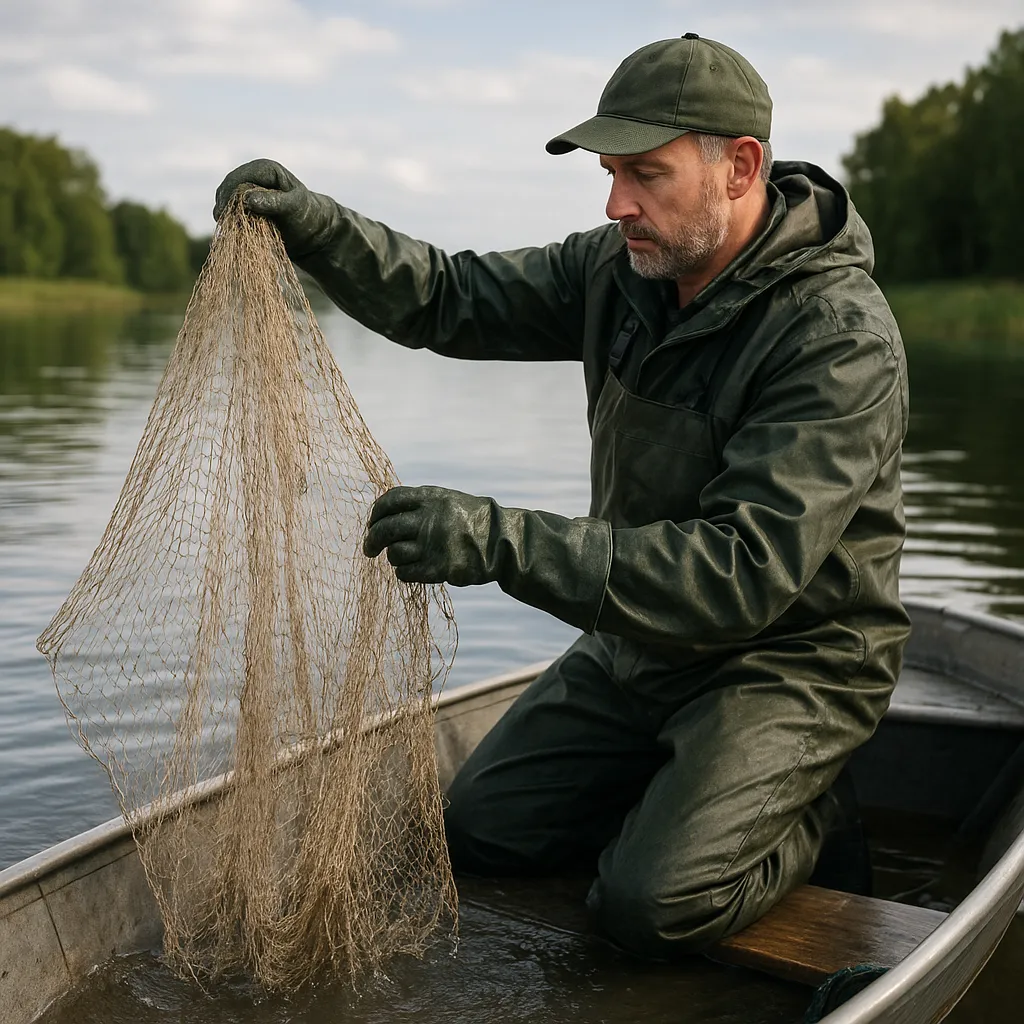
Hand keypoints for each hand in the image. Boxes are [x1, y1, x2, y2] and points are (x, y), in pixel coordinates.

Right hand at [212, 158, 336, 258]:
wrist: (314, 232)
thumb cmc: (307, 216)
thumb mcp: (293, 207)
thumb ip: (273, 202)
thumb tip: (247, 199)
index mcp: (264, 169)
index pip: (236, 179)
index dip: (227, 195)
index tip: (222, 214)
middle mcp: (253, 177)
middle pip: (226, 190)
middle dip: (224, 207)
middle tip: (222, 224)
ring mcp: (248, 193)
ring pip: (226, 203)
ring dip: (226, 216)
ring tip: (229, 230)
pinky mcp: (247, 208)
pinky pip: (231, 214)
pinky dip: (231, 223)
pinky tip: (233, 233)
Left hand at [363, 485, 495, 586]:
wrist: (503, 542)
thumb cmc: (475, 522)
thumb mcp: (449, 501)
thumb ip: (421, 506)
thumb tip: (386, 517)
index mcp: (431, 498)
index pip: (390, 500)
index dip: (376, 512)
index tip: (372, 523)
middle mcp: (428, 519)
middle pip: (385, 529)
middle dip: (372, 540)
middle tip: (369, 548)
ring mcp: (432, 544)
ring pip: (394, 553)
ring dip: (392, 557)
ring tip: (401, 558)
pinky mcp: (437, 568)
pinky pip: (405, 572)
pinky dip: (403, 572)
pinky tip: (410, 570)